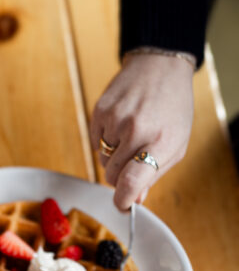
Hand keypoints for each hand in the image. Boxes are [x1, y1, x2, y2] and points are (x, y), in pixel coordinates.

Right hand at [90, 52, 194, 210]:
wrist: (160, 66)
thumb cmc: (171, 106)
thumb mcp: (176, 142)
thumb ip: (155, 173)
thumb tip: (134, 199)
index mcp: (161, 140)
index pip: (131, 182)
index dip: (122, 199)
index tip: (122, 204)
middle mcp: (137, 129)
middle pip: (113, 175)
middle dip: (120, 175)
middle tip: (133, 159)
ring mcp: (116, 119)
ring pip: (103, 160)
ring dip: (113, 156)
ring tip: (130, 134)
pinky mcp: (100, 111)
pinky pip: (94, 143)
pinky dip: (105, 140)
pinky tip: (120, 124)